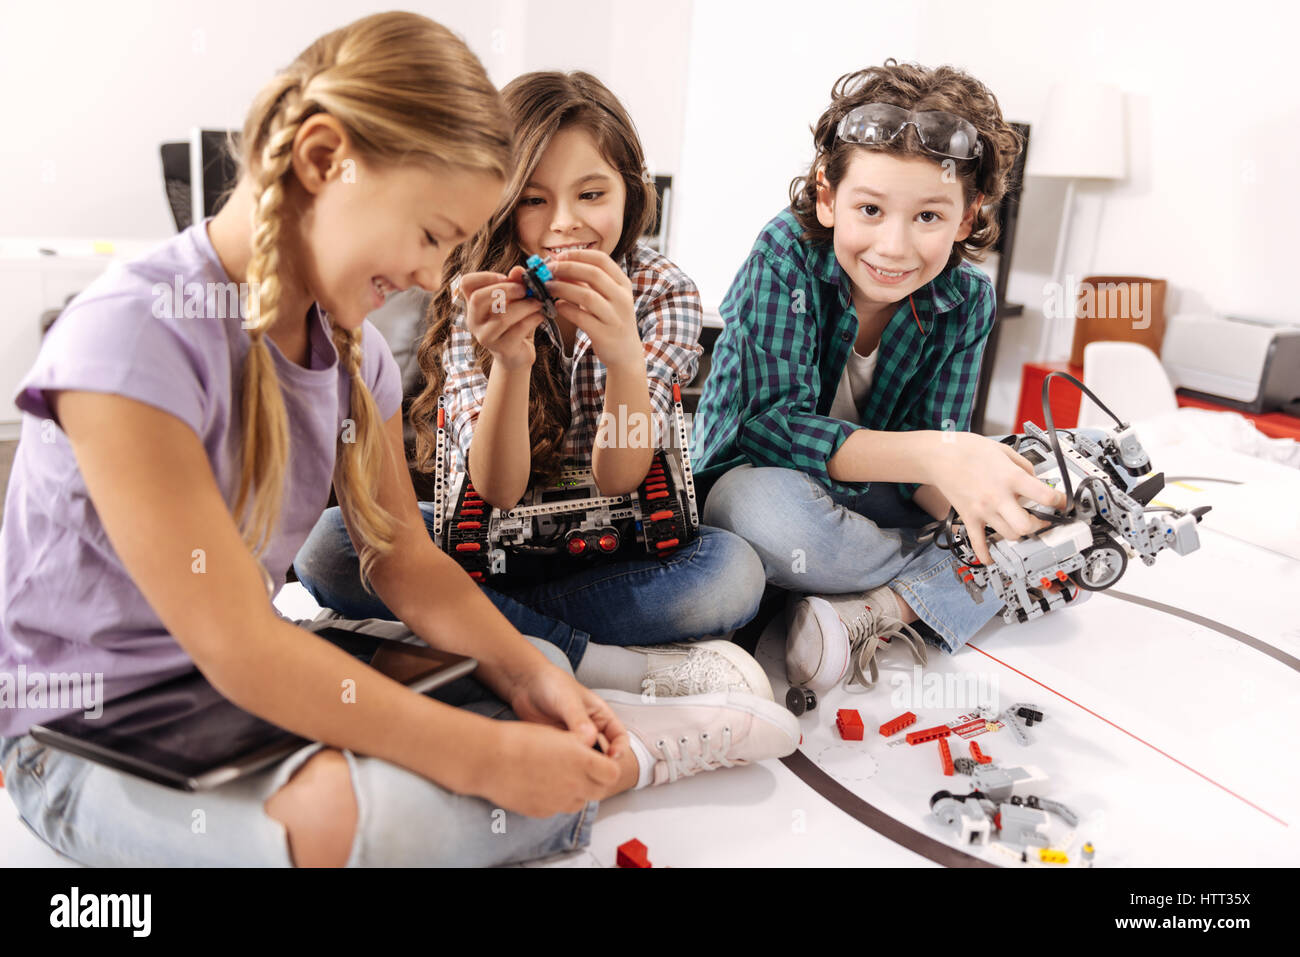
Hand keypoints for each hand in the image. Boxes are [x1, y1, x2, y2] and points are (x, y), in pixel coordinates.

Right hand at [460, 268, 544, 369]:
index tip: (505, 277)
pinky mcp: (502, 349)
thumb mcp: (515, 301)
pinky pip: (518, 330)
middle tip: (525, 289)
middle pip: (478, 298)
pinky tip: (541, 316)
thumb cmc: (515, 323)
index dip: (485, 276)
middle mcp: (474, 320)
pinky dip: (533, 319)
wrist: (518, 355)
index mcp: (473, 305)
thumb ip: (516, 284)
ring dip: (525, 306)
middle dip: (506, 289)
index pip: (466, 283)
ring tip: (539, 302)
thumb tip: (518, 270)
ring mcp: (485, 337)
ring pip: (502, 317)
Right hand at [477, 720, 623, 817]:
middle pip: (600, 791)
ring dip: (578, 791)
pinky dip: (557, 799)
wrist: (490, 759)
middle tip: (585, 769)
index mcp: (582, 761)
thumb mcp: (557, 732)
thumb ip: (580, 740)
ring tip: (562, 775)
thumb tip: (591, 741)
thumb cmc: (521, 740)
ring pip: (580, 803)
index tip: (603, 762)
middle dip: (597, 781)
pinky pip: (558, 809)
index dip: (609, 767)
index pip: (613, 773)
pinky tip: (543, 784)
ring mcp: (558, 801)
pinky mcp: (542, 811)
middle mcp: (574, 784)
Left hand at [505, 660, 630, 760]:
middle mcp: (591, 730)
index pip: (619, 737)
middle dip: (600, 764)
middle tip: (592, 772)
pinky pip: (567, 760)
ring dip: (581, 767)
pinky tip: (558, 769)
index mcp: (601, 716)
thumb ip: (578, 719)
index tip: (612, 758)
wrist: (526, 684)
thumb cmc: (552, 684)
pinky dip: (565, 767)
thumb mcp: (568, 700)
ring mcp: (575, 740)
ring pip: (584, 759)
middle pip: (604, 753)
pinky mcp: (559, 747)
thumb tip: (590, 739)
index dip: (620, 748)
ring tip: (574, 772)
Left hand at [540, 249, 643, 368]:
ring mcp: (615, 317)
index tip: (560, 256)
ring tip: (548, 287)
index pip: (601, 259)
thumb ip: (587, 282)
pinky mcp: (605, 334)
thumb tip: (560, 265)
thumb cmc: (610, 320)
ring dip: (563, 288)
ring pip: (586, 295)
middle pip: (593, 274)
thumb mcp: (606, 297)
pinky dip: (565, 309)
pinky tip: (556, 306)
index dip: (578, 255)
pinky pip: (581, 317)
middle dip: (567, 268)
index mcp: (623, 284)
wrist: (625, 353)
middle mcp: (622, 298)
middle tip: (549, 270)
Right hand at [927, 433, 1068, 566]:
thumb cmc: (969, 450)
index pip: (1045, 497)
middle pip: (1027, 525)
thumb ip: (1024, 467)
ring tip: (1020, 525)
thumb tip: (1035, 481)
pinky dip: (986, 554)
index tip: (1063, 502)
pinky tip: (991, 559)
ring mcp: (983, 510)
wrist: (940, 455)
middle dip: (1039, 525)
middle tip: (1042, 519)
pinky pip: (978, 543)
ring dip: (1019, 533)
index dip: (1060, 501)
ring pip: (1010, 535)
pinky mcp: (969, 518)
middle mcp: (998, 497)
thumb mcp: (1004, 451)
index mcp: (1010, 478)